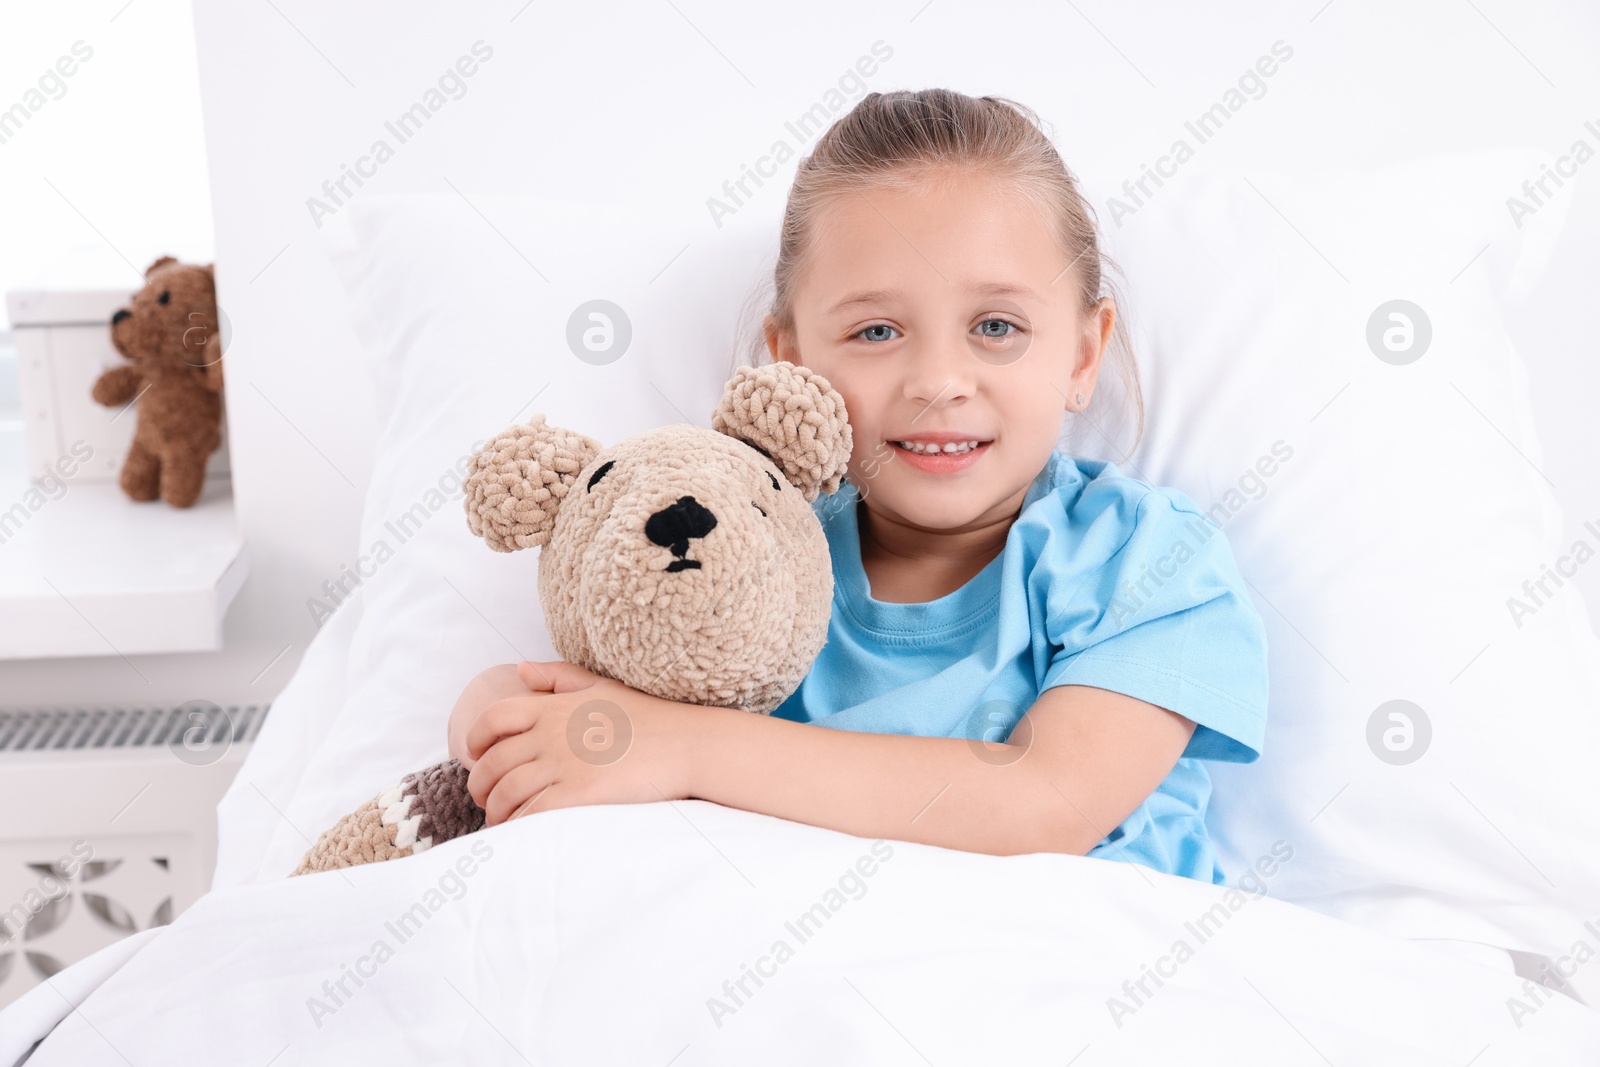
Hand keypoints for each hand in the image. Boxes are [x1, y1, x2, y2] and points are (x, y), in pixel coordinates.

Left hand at [464, 660, 695, 825]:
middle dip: (480, 786)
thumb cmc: (649, 717)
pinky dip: (519, 826)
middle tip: (485, 799)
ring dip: (496, 812)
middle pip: (492, 762)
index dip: (475, 740)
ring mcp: (564, 764)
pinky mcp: (579, 793)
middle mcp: (552, 733)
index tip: (474, 756)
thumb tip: (522, 670)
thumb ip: (559, 678)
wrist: (687, 745)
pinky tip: (522, 833)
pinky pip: (532, 814)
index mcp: (554, 706)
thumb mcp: (602, 687)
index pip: (493, 718)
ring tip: (501, 822)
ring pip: (506, 793)